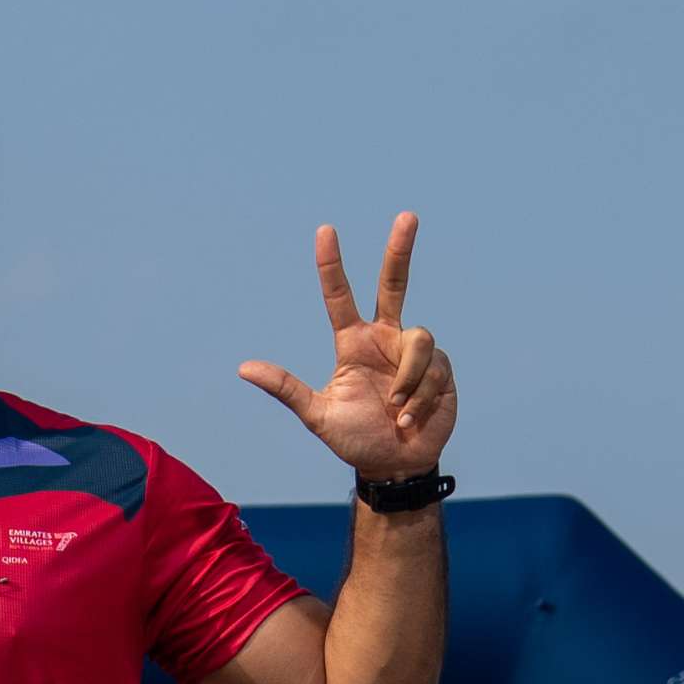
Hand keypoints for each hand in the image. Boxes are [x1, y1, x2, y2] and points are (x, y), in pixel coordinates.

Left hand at [238, 215, 455, 481]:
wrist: (394, 467)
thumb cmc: (355, 440)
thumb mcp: (317, 416)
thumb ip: (287, 389)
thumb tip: (243, 368)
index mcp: (353, 344)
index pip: (340, 297)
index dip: (332, 265)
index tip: (324, 230)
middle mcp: (385, 339)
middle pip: (394, 283)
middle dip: (400, 249)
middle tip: (407, 216)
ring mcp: (414, 352)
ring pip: (418, 341)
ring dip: (406, 381)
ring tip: (395, 411)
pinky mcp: (440, 368)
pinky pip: (432, 370)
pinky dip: (419, 398)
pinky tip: (410, 418)